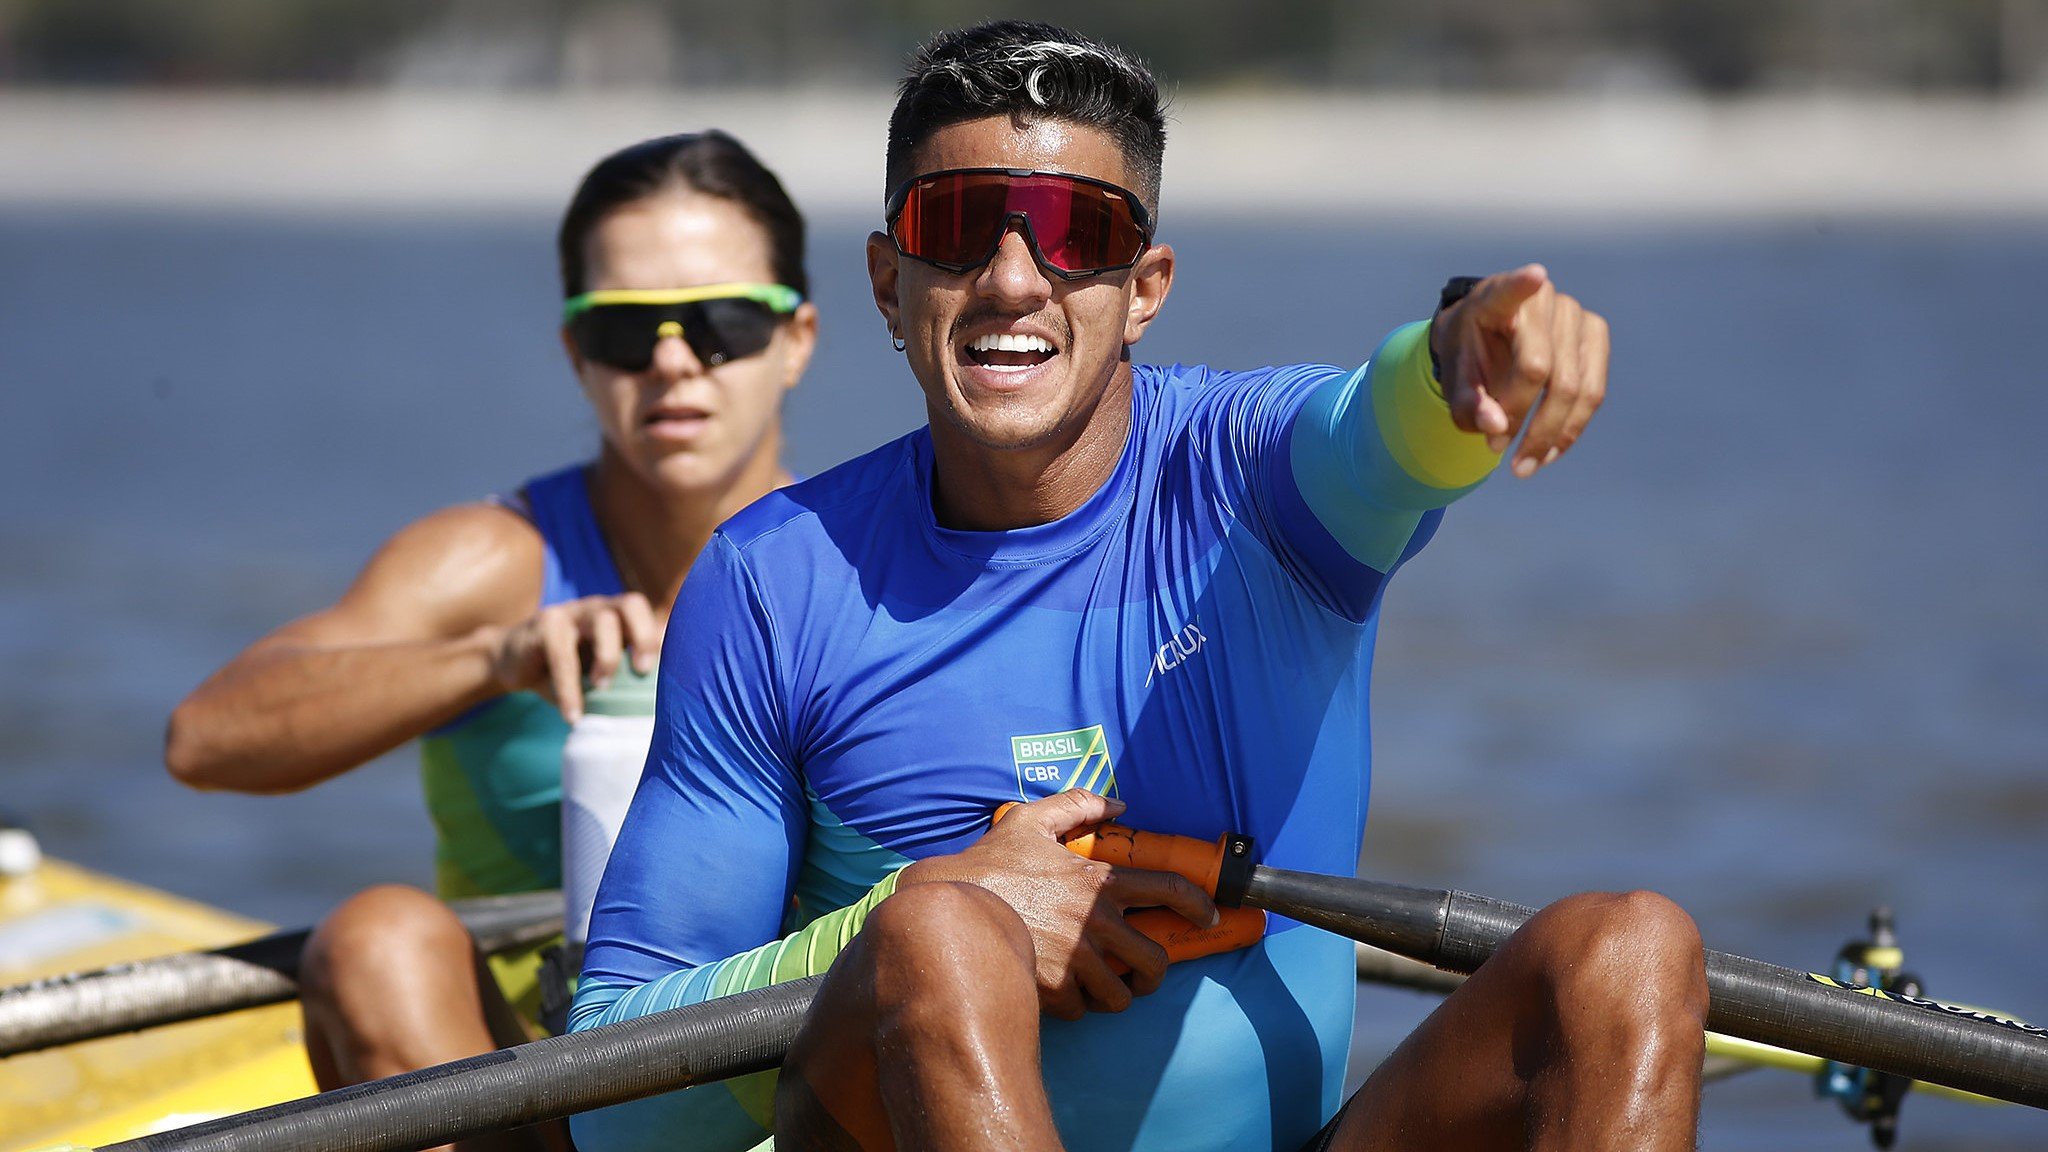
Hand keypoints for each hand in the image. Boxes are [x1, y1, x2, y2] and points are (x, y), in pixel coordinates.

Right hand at [486, 592, 661, 721]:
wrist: (510, 661)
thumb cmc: (565, 672)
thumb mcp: (595, 675)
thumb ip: (623, 681)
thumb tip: (658, 710)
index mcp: (618, 618)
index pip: (647, 613)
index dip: (657, 635)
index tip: (659, 668)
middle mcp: (598, 608)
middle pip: (630, 604)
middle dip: (643, 636)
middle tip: (641, 670)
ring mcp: (571, 613)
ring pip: (601, 621)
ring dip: (608, 657)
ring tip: (602, 689)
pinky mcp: (543, 624)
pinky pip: (562, 653)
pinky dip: (569, 688)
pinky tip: (572, 714)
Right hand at [899, 791, 1218, 1019]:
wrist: (947, 910)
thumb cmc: (989, 864)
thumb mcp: (1031, 822)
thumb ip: (1078, 805)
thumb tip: (1119, 803)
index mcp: (1100, 883)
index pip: (1170, 890)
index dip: (1199, 905)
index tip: (1208, 917)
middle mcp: (1097, 924)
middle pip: (1154, 962)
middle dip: (1153, 974)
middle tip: (1141, 975)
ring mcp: (1078, 960)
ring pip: (1121, 997)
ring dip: (1115, 996)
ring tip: (1101, 989)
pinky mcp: (1055, 990)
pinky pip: (1084, 1011)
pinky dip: (1078, 1006)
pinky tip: (1063, 993)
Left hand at [1430, 264, 1610, 477]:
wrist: (1489, 341)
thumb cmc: (1467, 358)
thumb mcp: (1454, 381)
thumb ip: (1468, 403)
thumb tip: (1496, 428)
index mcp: (1493, 298)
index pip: (1508, 290)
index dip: (1520, 285)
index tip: (1534, 276)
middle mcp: (1540, 299)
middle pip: (1539, 367)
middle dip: (1521, 418)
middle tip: (1494, 452)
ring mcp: (1574, 313)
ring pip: (1573, 386)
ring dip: (1549, 434)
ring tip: (1522, 467)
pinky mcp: (1595, 333)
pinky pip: (1593, 391)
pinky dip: (1571, 429)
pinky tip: (1547, 453)